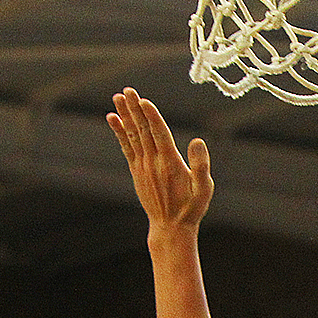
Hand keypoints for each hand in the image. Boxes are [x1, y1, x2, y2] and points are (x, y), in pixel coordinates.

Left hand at [107, 87, 213, 229]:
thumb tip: (197, 141)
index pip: (159, 134)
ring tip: (118, 97)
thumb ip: (201, 166)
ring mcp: (143, 166)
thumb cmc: (191, 208)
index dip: (151, 117)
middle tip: (127, 90)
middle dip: (135, 109)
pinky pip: (126, 147)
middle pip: (142, 130)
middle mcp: (154, 162)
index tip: (143, 101)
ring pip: (132, 135)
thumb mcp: (204, 189)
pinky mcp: (137, 171)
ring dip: (125, 115)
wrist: (170, 227)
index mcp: (171, 164)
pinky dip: (119, 131)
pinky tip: (113, 118)